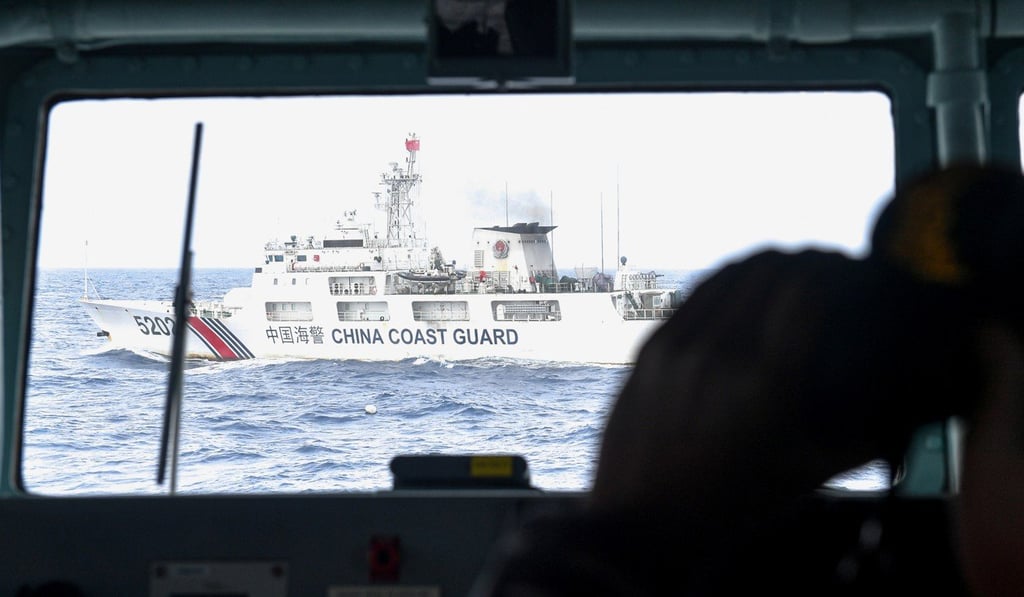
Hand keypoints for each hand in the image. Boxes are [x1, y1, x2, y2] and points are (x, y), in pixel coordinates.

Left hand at [590, 248, 976, 518]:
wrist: (641, 519)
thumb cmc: (735, 502)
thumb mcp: (810, 472)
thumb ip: (868, 432)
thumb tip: (915, 403)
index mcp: (769, 382)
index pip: (808, 286)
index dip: (836, 269)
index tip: (851, 273)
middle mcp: (723, 351)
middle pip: (773, 268)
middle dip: (807, 261)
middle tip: (826, 271)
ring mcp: (681, 343)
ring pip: (732, 272)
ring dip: (768, 263)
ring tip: (788, 272)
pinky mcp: (651, 345)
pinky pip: (698, 293)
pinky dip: (730, 281)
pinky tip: (744, 289)